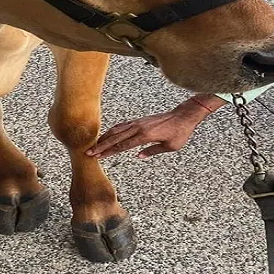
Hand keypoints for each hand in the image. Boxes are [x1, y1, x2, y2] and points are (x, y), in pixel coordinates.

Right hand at [86, 97, 217, 158]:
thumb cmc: (179, 132)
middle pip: (116, 137)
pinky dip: (113, 130)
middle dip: (101, 145)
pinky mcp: (140, 120)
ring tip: (94, 145)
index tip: (98, 156)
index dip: (109, 151)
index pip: (123, 145)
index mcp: (145, 135)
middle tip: (89, 152)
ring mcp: (139, 122)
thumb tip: (138, 156)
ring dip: (105, 137)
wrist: (184, 116)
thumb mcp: (169, 147)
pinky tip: (108, 135)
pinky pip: (123, 125)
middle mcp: (139, 127)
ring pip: (117, 130)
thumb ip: (152, 151)